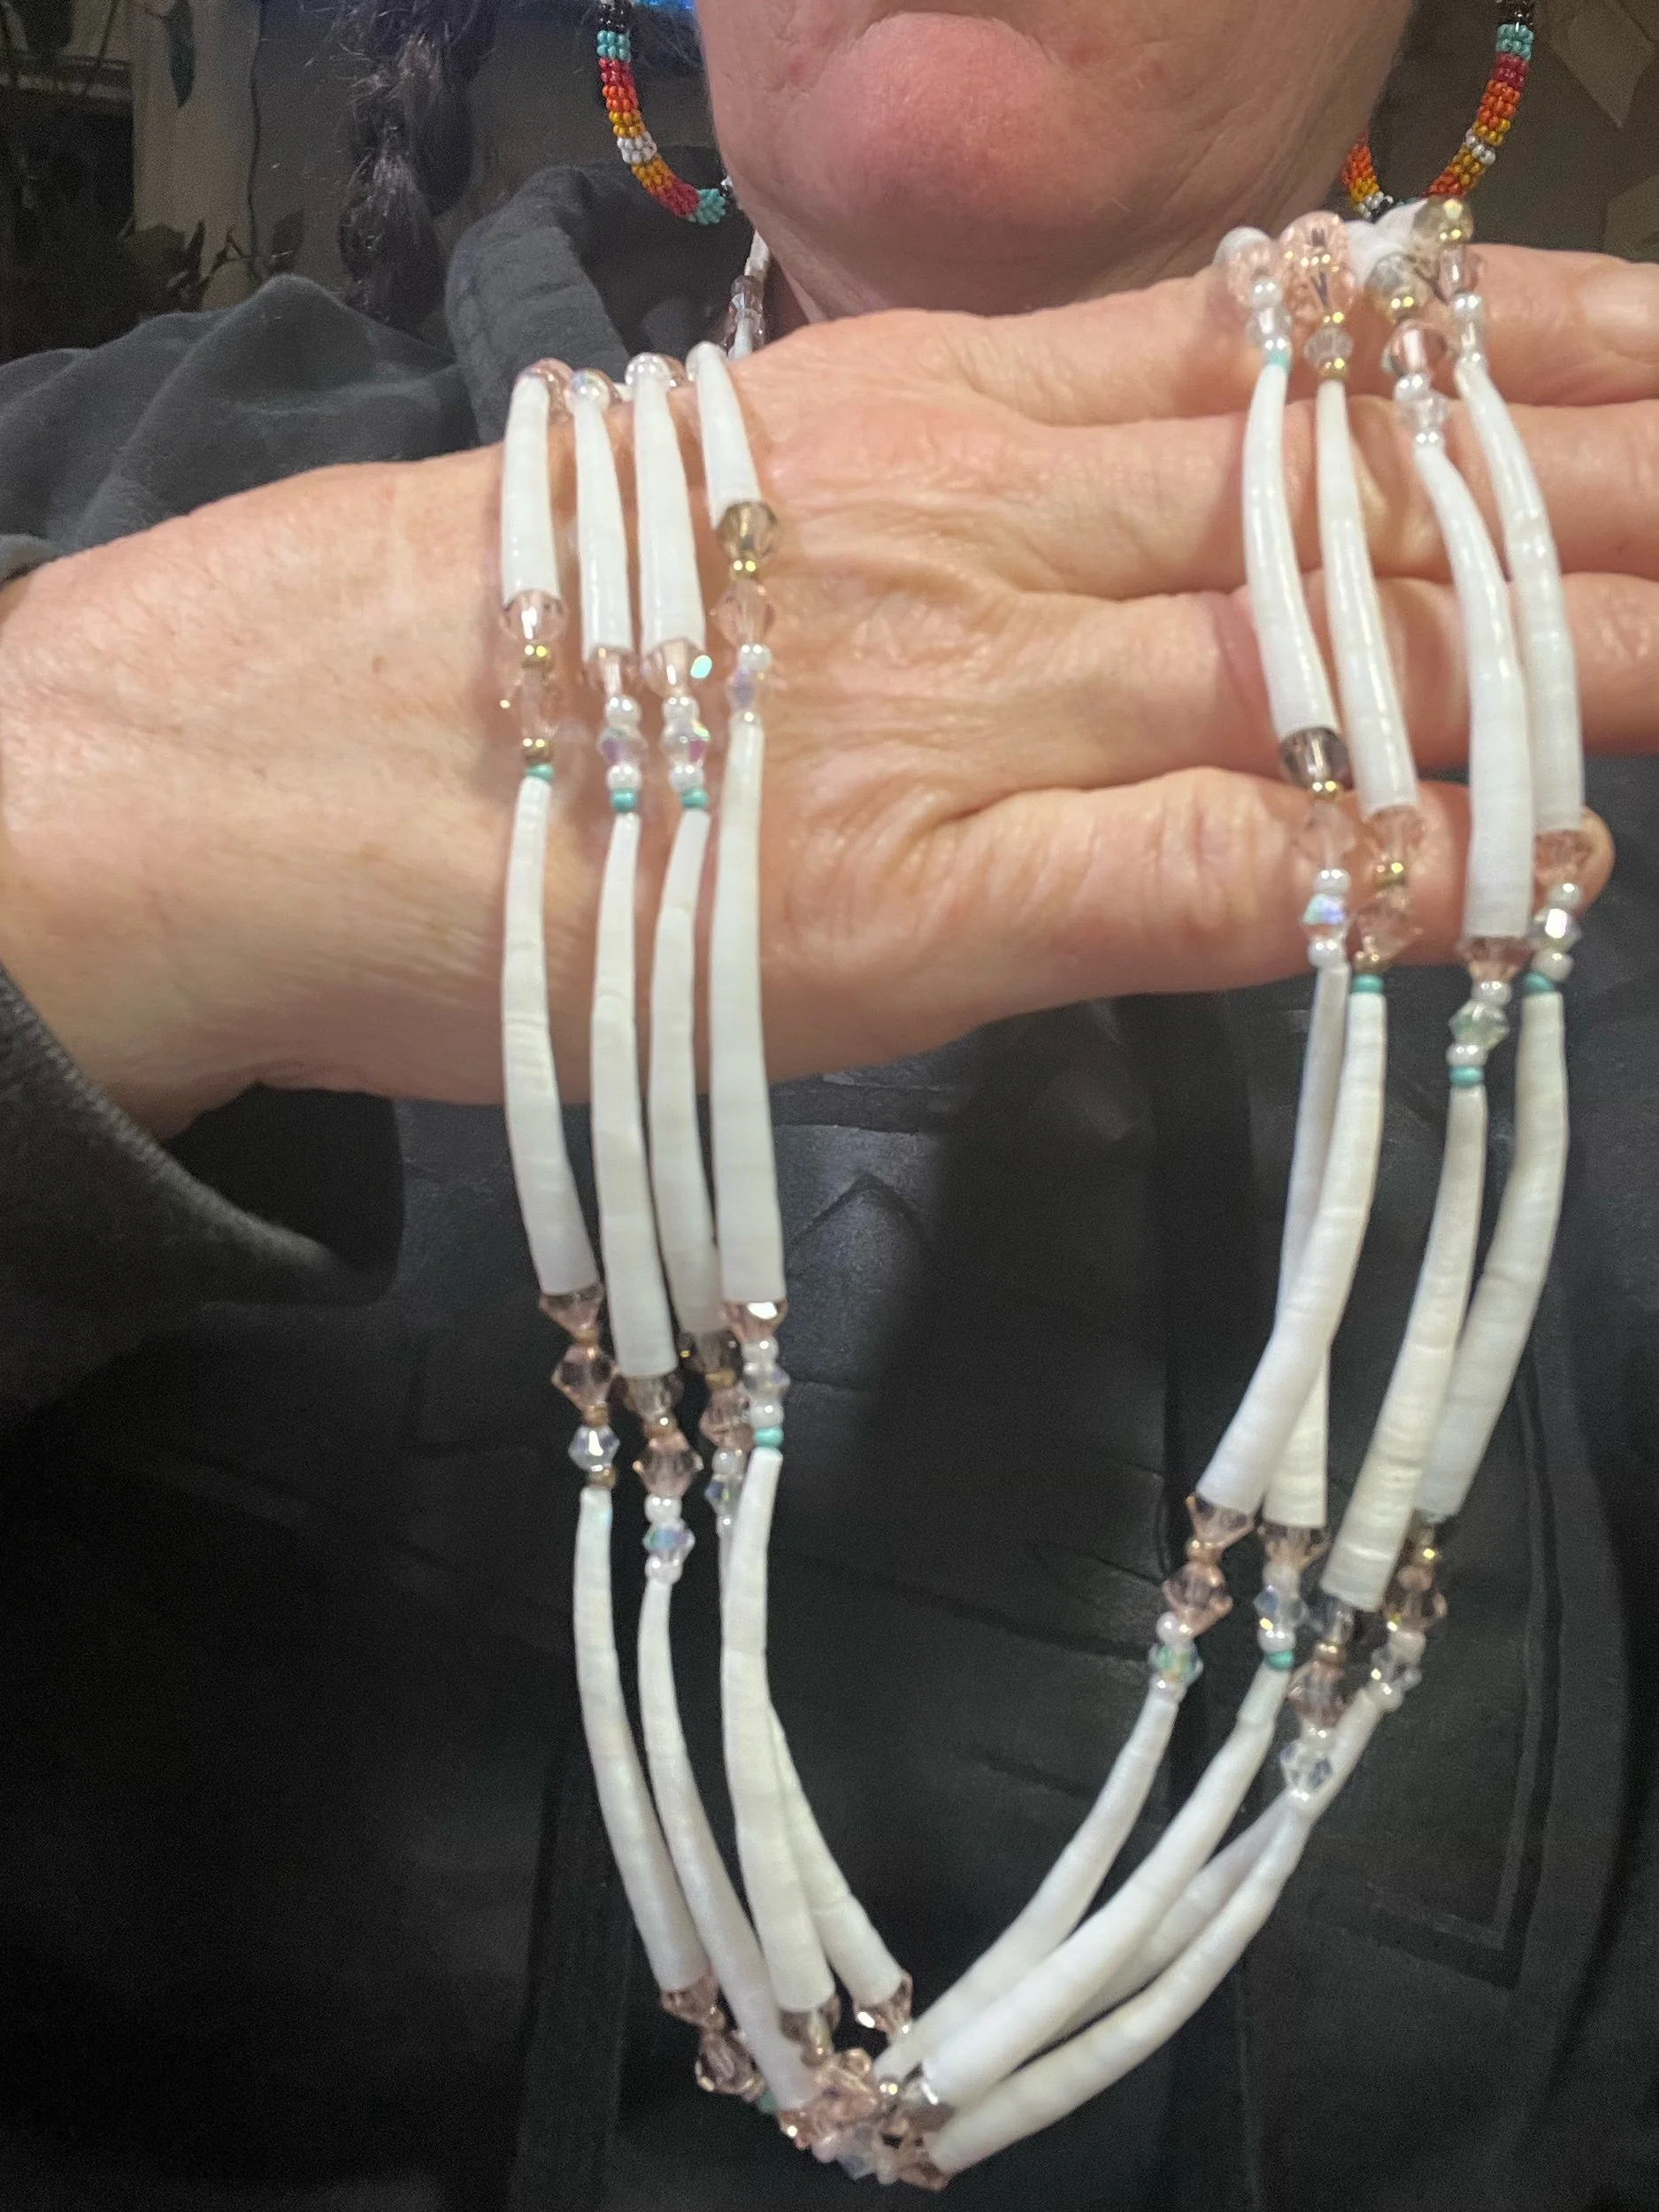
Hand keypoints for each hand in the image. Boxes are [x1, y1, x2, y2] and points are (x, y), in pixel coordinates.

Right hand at [0, 245, 1651, 1134]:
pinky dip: (1382, 859)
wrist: (232, 770)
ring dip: (1560, 639)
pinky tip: (1542, 851)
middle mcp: (975, 524)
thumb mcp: (707, 518)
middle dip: (1587, 466)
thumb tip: (1059, 545)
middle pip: (1346, 480)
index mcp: (912, 412)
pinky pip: (1207, 867)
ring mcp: (962, 704)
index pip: (1267, 344)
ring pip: (1327, 646)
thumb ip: (900, 518)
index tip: (1639, 335)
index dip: (1489, 339)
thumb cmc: (444, 653)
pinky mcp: (922, 898)